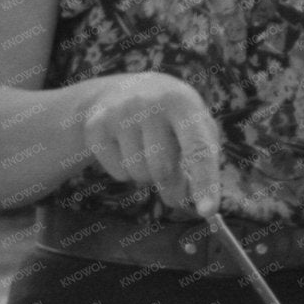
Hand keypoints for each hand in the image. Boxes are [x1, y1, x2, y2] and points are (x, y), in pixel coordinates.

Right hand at [80, 72, 222, 215]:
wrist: (124, 90)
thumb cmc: (173, 119)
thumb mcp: (194, 128)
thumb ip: (200, 164)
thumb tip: (193, 206)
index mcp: (183, 104)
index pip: (197, 149)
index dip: (205, 181)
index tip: (208, 212)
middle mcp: (149, 104)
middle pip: (162, 170)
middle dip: (170, 185)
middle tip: (174, 181)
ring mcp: (118, 113)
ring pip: (138, 174)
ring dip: (146, 175)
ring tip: (147, 152)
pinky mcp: (96, 126)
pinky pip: (118, 173)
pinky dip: (126, 171)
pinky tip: (126, 148)